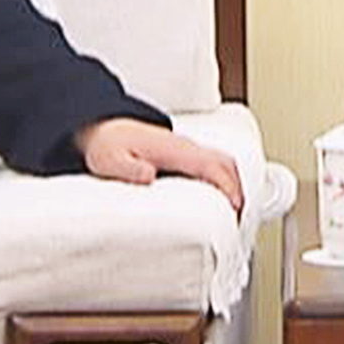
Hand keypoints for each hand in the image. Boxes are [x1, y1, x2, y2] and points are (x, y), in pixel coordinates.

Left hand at [74, 116, 248, 217]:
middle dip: (239, 188)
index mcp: (173, 149)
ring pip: (222, 161)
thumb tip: (149, 176)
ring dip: (234, 183)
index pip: (211, 164)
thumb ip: (128, 169)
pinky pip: (213, 163)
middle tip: (240, 216)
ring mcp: (185, 148)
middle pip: (226, 162)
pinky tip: (220, 195)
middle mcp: (184, 146)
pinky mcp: (183, 154)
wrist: (102, 128)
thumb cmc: (107, 145)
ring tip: (234, 210)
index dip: (227, 186)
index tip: (235, 206)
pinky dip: (224, 179)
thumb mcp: (110, 160)